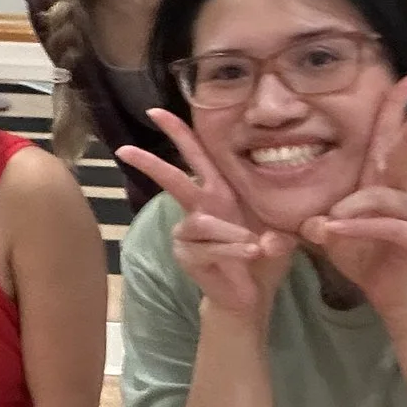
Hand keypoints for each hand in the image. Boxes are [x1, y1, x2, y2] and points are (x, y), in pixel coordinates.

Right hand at [118, 109, 295, 320]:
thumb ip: (280, 231)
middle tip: (125, 150)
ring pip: (202, 221)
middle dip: (150, 162)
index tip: (157, 111)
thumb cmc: (264, 255)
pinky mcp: (187, 254)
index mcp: (220, 192)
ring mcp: (189, 232)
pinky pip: (209, 246)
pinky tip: (250, 255)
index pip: (198, 156)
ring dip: (233, 234)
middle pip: (173, 179)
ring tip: (255, 248)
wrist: (252, 294)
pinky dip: (234, 250)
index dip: (179, 133)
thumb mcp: (282, 232)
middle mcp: (200, 207)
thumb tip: (268, 239)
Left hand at [300, 71, 406, 323]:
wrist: (394, 296)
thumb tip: (312, 221)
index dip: (396, 109)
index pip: (387, 139)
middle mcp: (405, 194)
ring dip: (353, 207)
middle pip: (402, 154)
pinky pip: (386, 226)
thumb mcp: (335, 231)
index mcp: (383, 184)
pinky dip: (358, 227)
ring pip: (385, 196)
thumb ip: (323, 218)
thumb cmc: (364, 256)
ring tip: (329, 222)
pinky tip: (336, 231)